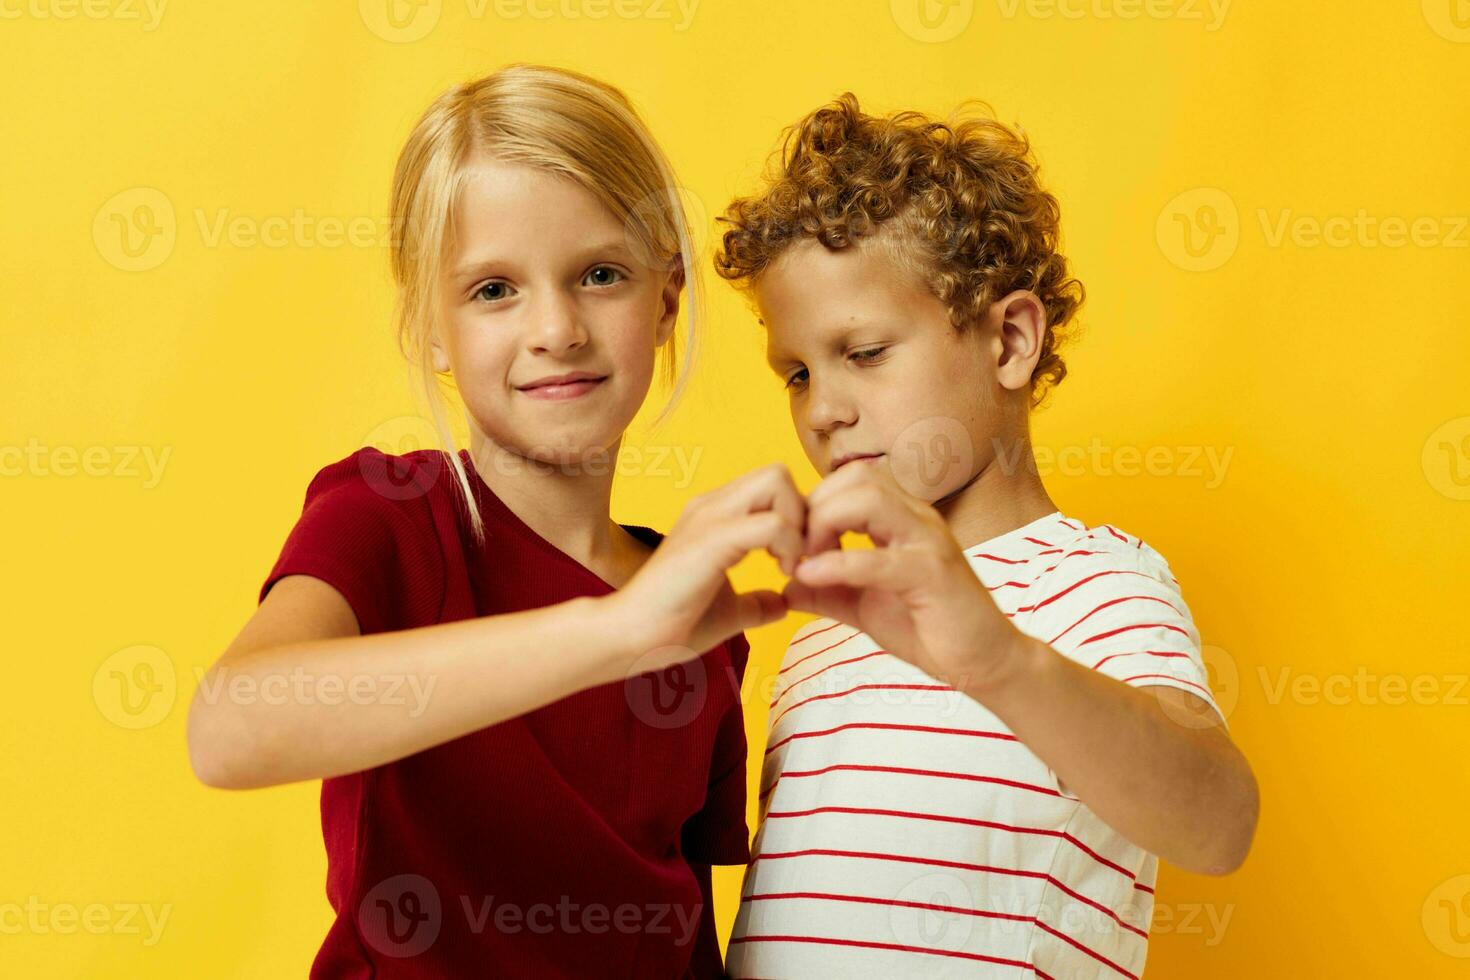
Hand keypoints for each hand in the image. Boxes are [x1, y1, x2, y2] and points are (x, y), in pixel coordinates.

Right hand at [605, 463, 806, 672]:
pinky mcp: (711, 540)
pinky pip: (772, 523)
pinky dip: (791, 545)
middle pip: (778, 472)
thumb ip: (756, 603)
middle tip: (801, 558)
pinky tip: (783, 575)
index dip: (798, 520)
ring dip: (798, 524)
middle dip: (803, 512)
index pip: (773, 487)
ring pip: (777, 482)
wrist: (628, 638)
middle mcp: (712, 506)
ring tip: (791, 567)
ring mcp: (709, 518)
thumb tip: (783, 604)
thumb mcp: (729, 612)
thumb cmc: (671, 625)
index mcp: (715, 516)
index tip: (800, 562)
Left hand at [783, 460, 1026, 693]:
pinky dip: (839, 562)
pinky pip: (880, 557)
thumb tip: (785, 587)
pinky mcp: (934, 573)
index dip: (812, 505)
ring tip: (802, 561)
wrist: (983, 662)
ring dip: (824, 524)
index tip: (789, 544)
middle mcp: (918, 518)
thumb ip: (827, 592)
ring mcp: (929, 541)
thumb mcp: (864, 606)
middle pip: (856, 479)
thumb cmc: (928, 629)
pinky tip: (808, 576)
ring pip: (869, 500)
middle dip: (814, 507)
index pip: (850, 481)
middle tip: (792, 550)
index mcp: (902, 519)